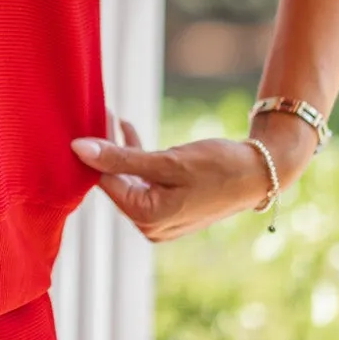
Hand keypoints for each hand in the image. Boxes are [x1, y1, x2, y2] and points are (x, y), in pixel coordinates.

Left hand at [71, 108, 275, 242]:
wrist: (261, 173)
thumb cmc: (218, 166)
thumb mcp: (167, 161)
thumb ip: (120, 158)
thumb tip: (76, 149)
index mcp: (147, 220)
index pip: (106, 183)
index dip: (95, 152)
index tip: (85, 121)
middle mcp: (151, 226)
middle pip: (116, 182)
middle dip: (106, 149)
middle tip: (96, 113)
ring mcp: (161, 219)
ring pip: (129, 179)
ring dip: (120, 149)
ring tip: (110, 116)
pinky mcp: (170, 206)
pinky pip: (145, 180)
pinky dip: (137, 157)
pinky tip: (128, 129)